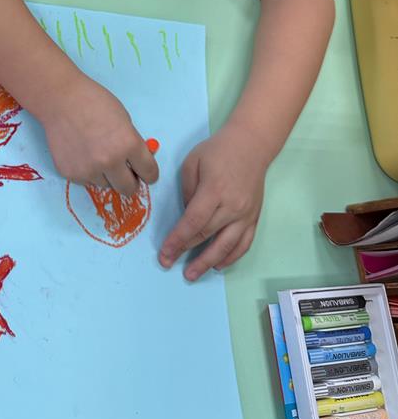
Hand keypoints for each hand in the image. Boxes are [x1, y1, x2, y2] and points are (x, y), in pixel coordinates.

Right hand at [41, 75, 158, 195]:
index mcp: (128, 144)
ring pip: (106, 185)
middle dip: (130, 182)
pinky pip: (86, 181)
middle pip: (128, 189)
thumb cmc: (94, 102)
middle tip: (126, 173)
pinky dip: (88, 172)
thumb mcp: (124, 119)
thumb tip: (137, 163)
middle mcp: (110, 162)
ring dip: (106, 175)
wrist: (60, 99)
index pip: (149, 173)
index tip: (146, 174)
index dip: (150, 174)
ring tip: (96, 154)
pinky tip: (82, 153)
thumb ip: (132, 143)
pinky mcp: (70, 174)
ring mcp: (88, 170)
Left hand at [158, 124, 271, 280]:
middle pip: (207, 235)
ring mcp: (246, 214)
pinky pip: (244, 243)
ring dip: (208, 262)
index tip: (164, 254)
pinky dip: (231, 257)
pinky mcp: (254, 218)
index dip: (177, 241)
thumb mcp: (192, 163)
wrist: (252, 144)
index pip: (192, 222)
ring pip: (227, 246)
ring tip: (192, 274)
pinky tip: (218, 265)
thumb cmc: (218, 150)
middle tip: (169, 264)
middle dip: (186, 253)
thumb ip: (187, 191)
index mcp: (214, 191)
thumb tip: (185, 216)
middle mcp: (232, 206)